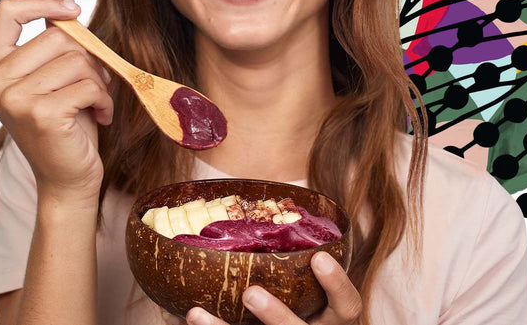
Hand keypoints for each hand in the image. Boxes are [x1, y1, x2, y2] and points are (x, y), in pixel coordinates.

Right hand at [0, 0, 112, 204]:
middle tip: (93, 83)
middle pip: (58, 37)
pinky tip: (99, 116)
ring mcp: (14, 99)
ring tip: (94, 103)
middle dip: (88, 58)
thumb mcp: (59, 71)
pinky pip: (88, 85)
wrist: (68, 176)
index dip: (43, 2)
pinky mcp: (40, 114)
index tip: (74, 11)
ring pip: (78, 60)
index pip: (6, 11)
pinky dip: (104, 99)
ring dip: (99, 82)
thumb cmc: (66, 122)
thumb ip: (54, 28)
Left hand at [158, 252, 361, 324]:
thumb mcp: (312, 296)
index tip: (319, 256)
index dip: (336, 283)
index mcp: (332, 323)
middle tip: (250, 292)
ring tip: (194, 313)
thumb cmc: (303, 308)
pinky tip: (179, 320)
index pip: (348, 307)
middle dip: (276, 317)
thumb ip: (297, 268)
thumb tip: (253, 213)